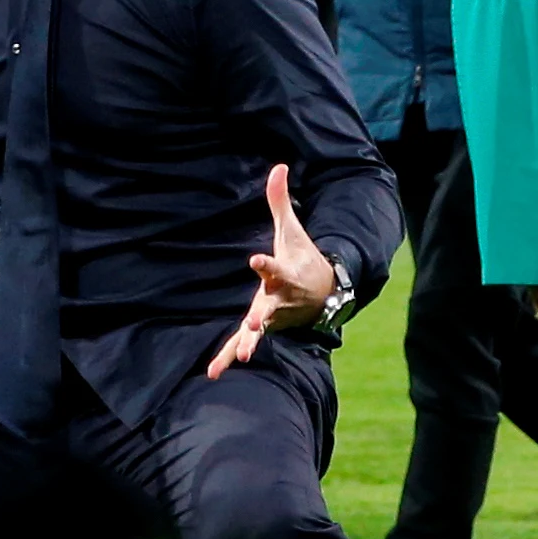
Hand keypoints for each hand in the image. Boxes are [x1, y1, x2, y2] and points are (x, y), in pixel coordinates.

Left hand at [207, 164, 341, 378]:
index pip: (273, 267)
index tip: (254, 260)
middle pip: (269, 307)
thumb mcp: (291, 230)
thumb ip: (280, 200)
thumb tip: (279, 165)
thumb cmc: (302, 257)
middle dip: (263, 315)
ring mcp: (271, 316)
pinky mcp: (262, 327)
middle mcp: (278, 297)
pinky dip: (228, 357)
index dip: (264, 263)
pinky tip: (213, 373)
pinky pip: (243, 343)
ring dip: (250, 342)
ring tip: (243, 357)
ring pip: (259, 331)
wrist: (324, 293)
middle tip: (256, 322)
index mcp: (283, 272)